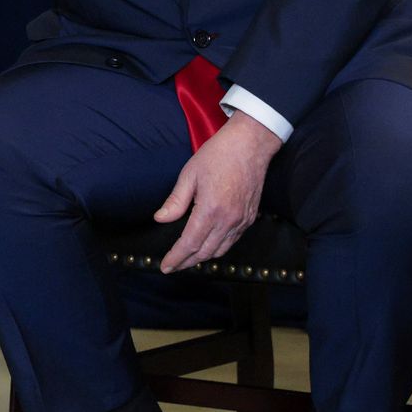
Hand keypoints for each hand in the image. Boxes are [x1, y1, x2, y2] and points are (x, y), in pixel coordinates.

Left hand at [153, 110, 281, 272]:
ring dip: (203, 258)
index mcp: (210, 210)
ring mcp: (242, 220)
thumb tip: (160, 219)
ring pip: (221, 250)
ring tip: (187, 259)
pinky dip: (219, 248)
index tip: (165, 266)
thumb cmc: (218, 155)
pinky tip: (209, 245)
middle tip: (173, 266)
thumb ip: (176, 201)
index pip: (190, 243)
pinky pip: (233, 241)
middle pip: (205, 252)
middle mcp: (228, 220)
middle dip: (187, 262)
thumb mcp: (190, 174)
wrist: (251, 144)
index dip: (176, 258)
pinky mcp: (250, 217)